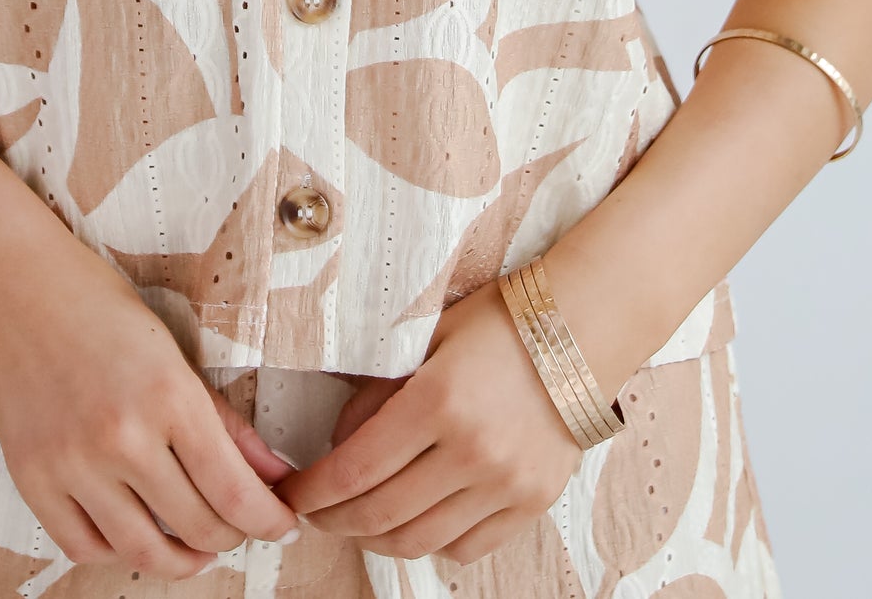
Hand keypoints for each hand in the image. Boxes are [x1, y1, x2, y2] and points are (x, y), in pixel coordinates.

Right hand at [0, 225, 301, 578]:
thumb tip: (271, 472)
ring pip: (143, 551)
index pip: (234, 491)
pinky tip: (136, 533)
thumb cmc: (95, 303)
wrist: (12, 285)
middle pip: (197, 527)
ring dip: (182, 559)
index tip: (282, 525)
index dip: (268, 521)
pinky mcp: (32, 478)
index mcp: (167, 394)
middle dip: (234, 536)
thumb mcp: (172, 349)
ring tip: (197, 547)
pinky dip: (117, 552)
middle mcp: (121, 436)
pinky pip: (83, 547)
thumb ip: (221, 418)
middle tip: (242, 525)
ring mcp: (72, 463)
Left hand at [271, 284, 583, 566]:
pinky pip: (465, 547)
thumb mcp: (425, 338)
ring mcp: (505, 483)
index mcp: (438, 400)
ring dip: (376, 539)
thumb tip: (338, 443)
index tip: (291, 496)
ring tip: (356, 522)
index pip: (355, 468)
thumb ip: (377, 391)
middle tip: (314, 513)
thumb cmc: (497, 324)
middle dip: (334, 520)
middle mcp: (472, 450)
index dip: (313, 491)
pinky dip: (431, 544)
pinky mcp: (531, 503)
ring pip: (420, 540)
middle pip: (381, 513)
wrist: (580, 330)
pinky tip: (414, 522)